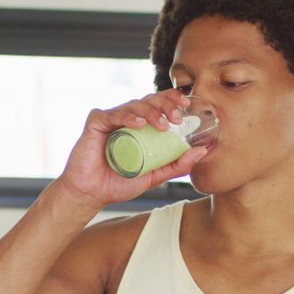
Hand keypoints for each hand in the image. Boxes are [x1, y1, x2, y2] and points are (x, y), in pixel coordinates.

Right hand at [55, 88, 209, 209]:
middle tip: (177, 118)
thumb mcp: (154, 176)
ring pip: (134, 104)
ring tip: (162, 125)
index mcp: (139, 126)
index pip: (158, 105)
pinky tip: (138, 124)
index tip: (186, 104)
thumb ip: (176, 165)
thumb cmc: (118, 183)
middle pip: (148, 100)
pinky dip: (127, 116)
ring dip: (150, 112)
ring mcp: (111, 119)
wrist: (91, 194)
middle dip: (165, 105)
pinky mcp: (96, 123)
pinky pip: (113, 114)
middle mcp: (126, 118)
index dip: (171, 99)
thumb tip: (202, 151)